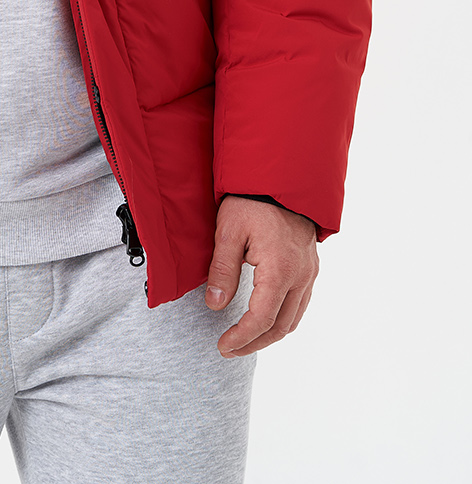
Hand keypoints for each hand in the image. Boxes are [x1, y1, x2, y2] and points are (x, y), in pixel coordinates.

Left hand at [206, 195, 318, 357]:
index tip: (223, 346)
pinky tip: (266, 319)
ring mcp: (309, 272)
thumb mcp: (228, 231)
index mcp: (280, 270)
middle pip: (281, 326)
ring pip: (294, 318)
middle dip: (254, 342)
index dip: (241, 337)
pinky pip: (301, 303)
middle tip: (230, 349)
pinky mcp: (310, 266)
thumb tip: (215, 306)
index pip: (261, 319)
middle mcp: (301, 276)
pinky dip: (283, 319)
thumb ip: (222, 270)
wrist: (281, 176)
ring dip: (270, 335)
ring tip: (245, 340)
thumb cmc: (252, 200)